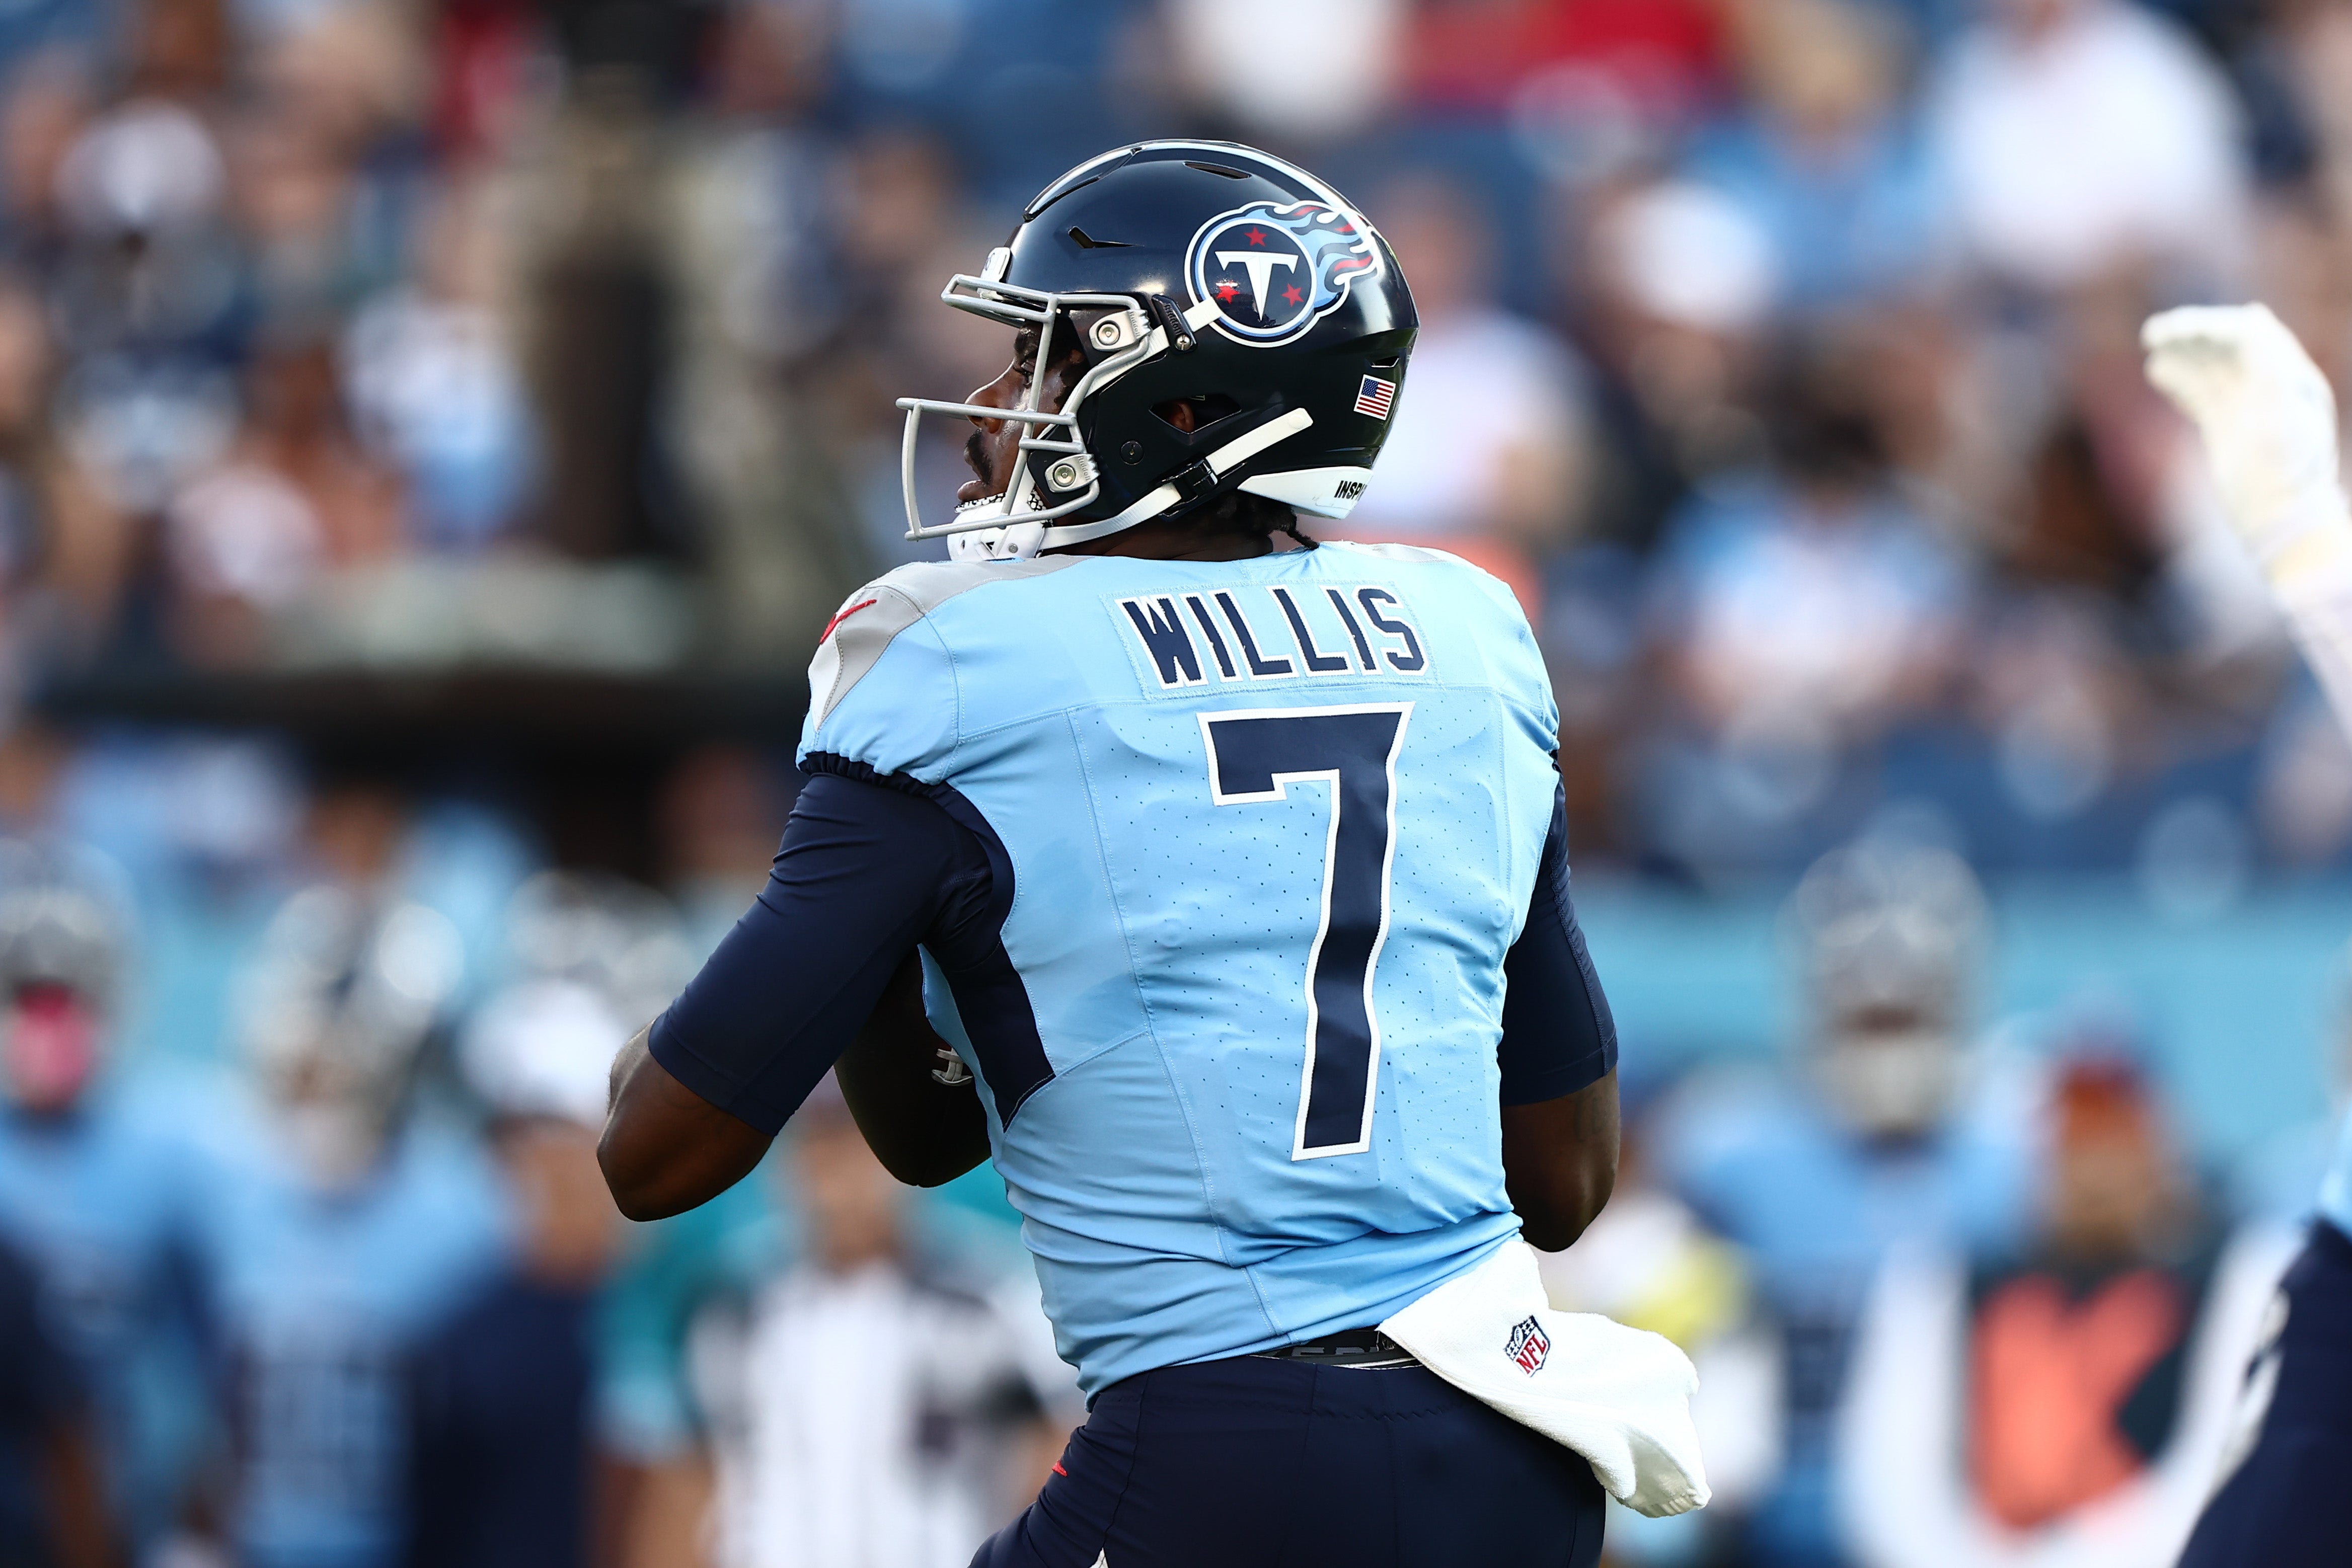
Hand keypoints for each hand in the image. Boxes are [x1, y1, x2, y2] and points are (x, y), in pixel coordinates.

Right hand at [2143, 304, 2345, 564]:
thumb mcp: (2282, 420)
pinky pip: (2202, 396)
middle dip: (2192, 336)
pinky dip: (2181, 382)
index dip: (2212, 326)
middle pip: (2228, 347)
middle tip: (2153, 334)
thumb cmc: (2286, 477)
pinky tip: (2158, 373)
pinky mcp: (2229, 431)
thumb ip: (2269, 369)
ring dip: (2183, 356)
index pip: (2250, 334)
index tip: (2175, 330)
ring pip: (2211, 370)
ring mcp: (2249, 410)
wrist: (2283, 524)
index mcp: (2291, 379)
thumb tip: (2253, 319)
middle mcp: (2271, 388)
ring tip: (2151, 348)